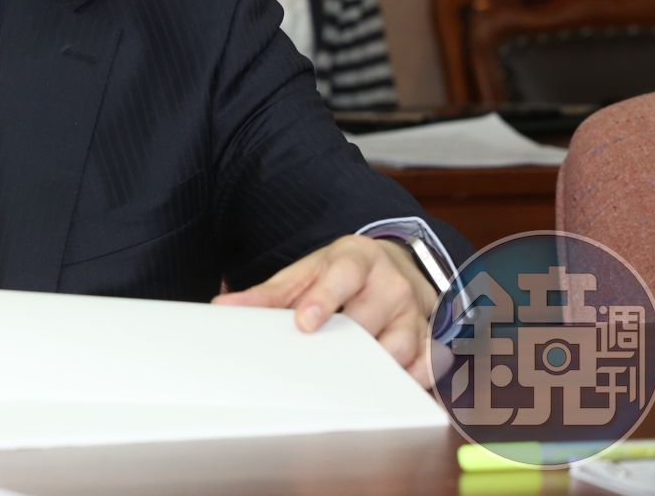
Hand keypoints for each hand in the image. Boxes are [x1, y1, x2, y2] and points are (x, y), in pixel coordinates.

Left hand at [212, 235, 439, 386]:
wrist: (392, 265)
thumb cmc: (341, 274)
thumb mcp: (306, 273)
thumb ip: (269, 294)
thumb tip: (222, 306)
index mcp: (357, 259)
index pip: (343, 275)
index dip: (323, 298)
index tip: (305, 322)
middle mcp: (391, 284)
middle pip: (369, 319)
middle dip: (345, 343)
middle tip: (320, 366)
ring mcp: (415, 311)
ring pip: (400, 346)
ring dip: (375, 367)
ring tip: (350, 382)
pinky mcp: (432, 336)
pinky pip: (428, 365)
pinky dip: (413, 380)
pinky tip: (392, 393)